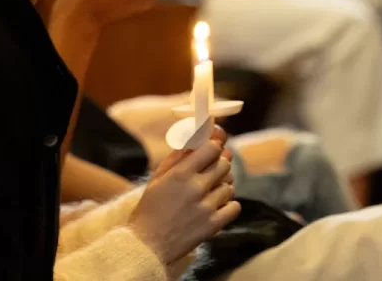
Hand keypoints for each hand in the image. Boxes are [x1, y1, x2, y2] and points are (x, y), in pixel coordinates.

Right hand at [130, 130, 239, 263]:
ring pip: (230, 186)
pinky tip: (216, 207)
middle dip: (219, 165)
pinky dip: (229, 205)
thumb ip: (178, 156)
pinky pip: (235, 207)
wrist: (147, 245)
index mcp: (180, 173)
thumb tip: (195, 137)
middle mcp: (196, 188)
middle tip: (209, 172)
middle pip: (224, 165)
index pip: (212, 148)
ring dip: (222, 187)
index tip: (211, 150)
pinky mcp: (213, 225)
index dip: (214, 147)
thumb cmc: (150, 208)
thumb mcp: (158, 177)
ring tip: (209, 193)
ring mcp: (206, 207)